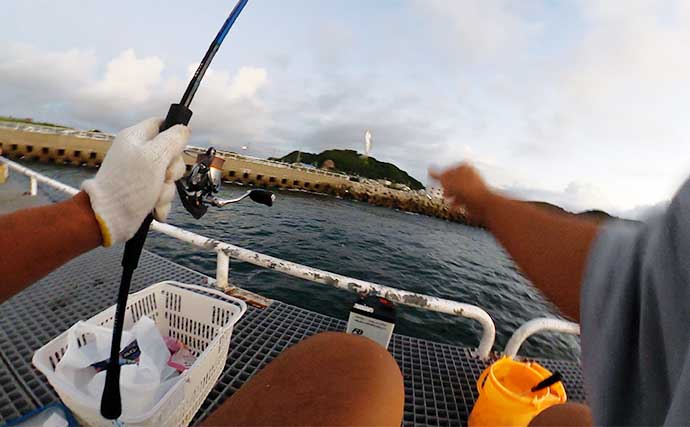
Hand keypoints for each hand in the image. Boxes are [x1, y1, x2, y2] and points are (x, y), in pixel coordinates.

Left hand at [81, 118, 188, 245]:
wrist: (108, 219)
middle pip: (171, 154)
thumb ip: (173, 140)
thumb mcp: (154, 156)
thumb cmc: (128, 185)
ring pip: (169, 178)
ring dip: (166, 191)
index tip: (176, 148)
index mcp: (136, 137)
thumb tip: (184, 129)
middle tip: (162, 176)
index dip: (174, 134)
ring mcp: (141, 175)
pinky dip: (161, 203)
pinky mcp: (144, 193)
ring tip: (153, 197)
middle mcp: (139, 154)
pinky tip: (152, 208)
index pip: (161, 124)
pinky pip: (163, 194)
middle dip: (173, 170)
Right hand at [429, 163, 494, 223]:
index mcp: (464, 167)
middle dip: (445, 187)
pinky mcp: (474, 199)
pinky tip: (455, 206)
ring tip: (448, 200)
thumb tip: (429, 169)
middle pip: (452, 181)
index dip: (440, 177)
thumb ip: (437, 176)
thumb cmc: (466, 190)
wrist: (482, 204)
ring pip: (456, 191)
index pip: (447, 170)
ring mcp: (472, 187)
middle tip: (442, 191)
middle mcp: (470, 175)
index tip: (435, 182)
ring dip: (450, 197)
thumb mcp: (447, 181)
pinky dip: (456, 203)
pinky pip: (461, 200)